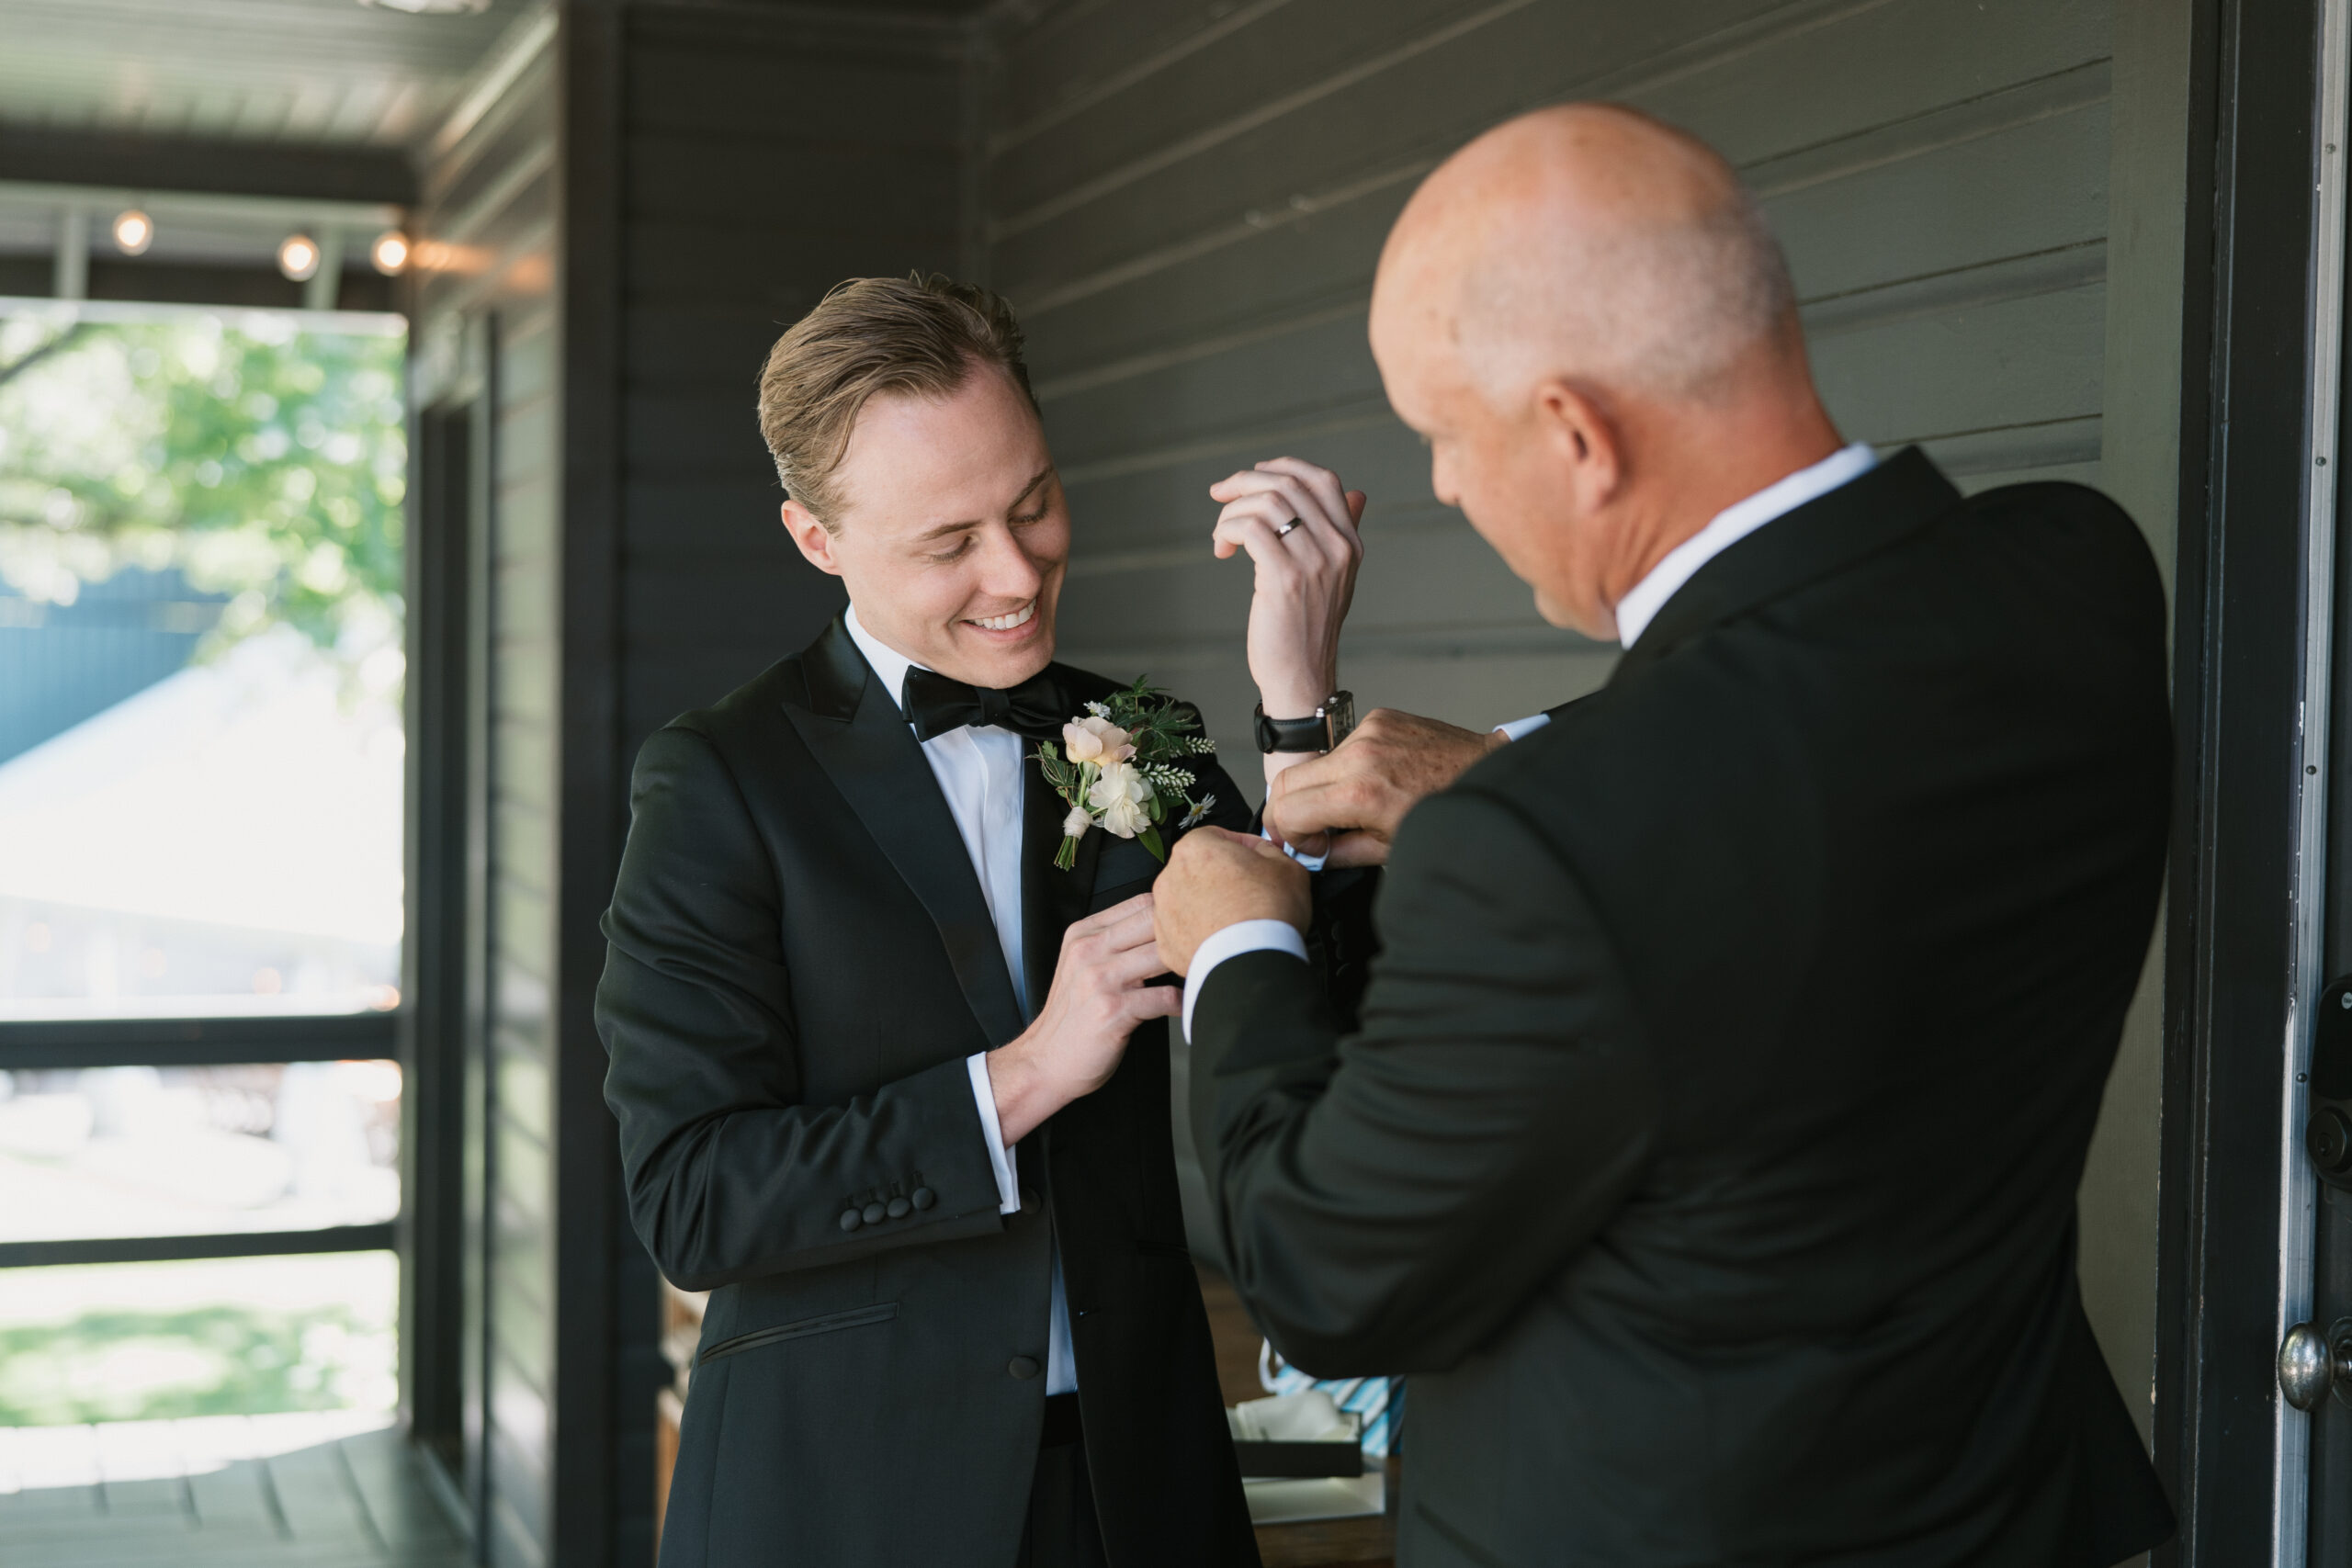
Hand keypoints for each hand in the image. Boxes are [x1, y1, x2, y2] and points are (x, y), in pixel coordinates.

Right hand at [987, 893, 1178, 1143]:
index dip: (1174, 912)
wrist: (1044, 1062)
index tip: (1195, 925)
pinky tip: (1184, 1006)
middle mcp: (1089, 950)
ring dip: (1187, 966)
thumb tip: (1167, 928)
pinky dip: (1181, 1002)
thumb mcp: (1082, 966)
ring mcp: (1099, 979)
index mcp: (1084, 933)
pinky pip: (1163, 997)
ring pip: (1162, 955)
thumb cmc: (1073, 1016)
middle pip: (1155, 922)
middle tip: (1210, 947)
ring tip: (1202, 975)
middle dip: (1186, 933)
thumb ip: (1115, 943)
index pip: (1142, 903)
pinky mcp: (1112, 1010)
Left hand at [1153, 827, 1310, 977]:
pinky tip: (1224, 939)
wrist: (1251, 962)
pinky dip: (1201, 934)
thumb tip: (1265, 853)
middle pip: (1198, 869)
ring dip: (1208, 905)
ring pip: (1188, 901)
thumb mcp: (1288, 866)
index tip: (1255, 859)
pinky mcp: (1167, 944)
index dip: (1241, 846)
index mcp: (1195, 849)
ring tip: (1237, 919)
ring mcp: (1165, 912)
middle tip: (1249, 891)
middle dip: (1221, 877)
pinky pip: (1184, 932)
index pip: (1216, 836)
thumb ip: (1270, 850)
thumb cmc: (1266, 913)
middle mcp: (1171, 877)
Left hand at [1209, 457, 1366, 725]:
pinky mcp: (1284, 578)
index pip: (1324, 480)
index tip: (1253, 475)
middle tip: (1219, 495)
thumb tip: (1356, 493)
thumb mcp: (1337, 576)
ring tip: (1221, 536)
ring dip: (1232, 510)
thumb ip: (1343, 533)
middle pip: (1289, 484)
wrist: (1302, 676)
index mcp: (1350, 542)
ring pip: (1267, 502)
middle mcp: (1338, 548)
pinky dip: (1228, 530)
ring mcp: (1313, 562)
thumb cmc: (1308, 628)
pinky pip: (1250, 528)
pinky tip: (1222, 550)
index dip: (1283, 466)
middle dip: (1245, 481)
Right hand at [1262, 708, 1508, 867]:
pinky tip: (1371, 782)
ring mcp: (1369, 731)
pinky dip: (1346, 768)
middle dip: (1288, 811)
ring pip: (1313, 763)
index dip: (1286, 835)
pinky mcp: (1379, 718)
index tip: (1305, 845)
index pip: (1287, 811)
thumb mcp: (1391, 849)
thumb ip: (1341, 853)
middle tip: (1307, 830)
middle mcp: (1360, 756)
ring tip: (1348, 808)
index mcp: (1361, 794)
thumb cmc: (1449, 816)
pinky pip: (1342, 746)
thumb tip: (1311, 853)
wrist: (1487, 776)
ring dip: (1319, 789)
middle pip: (1285, 781)